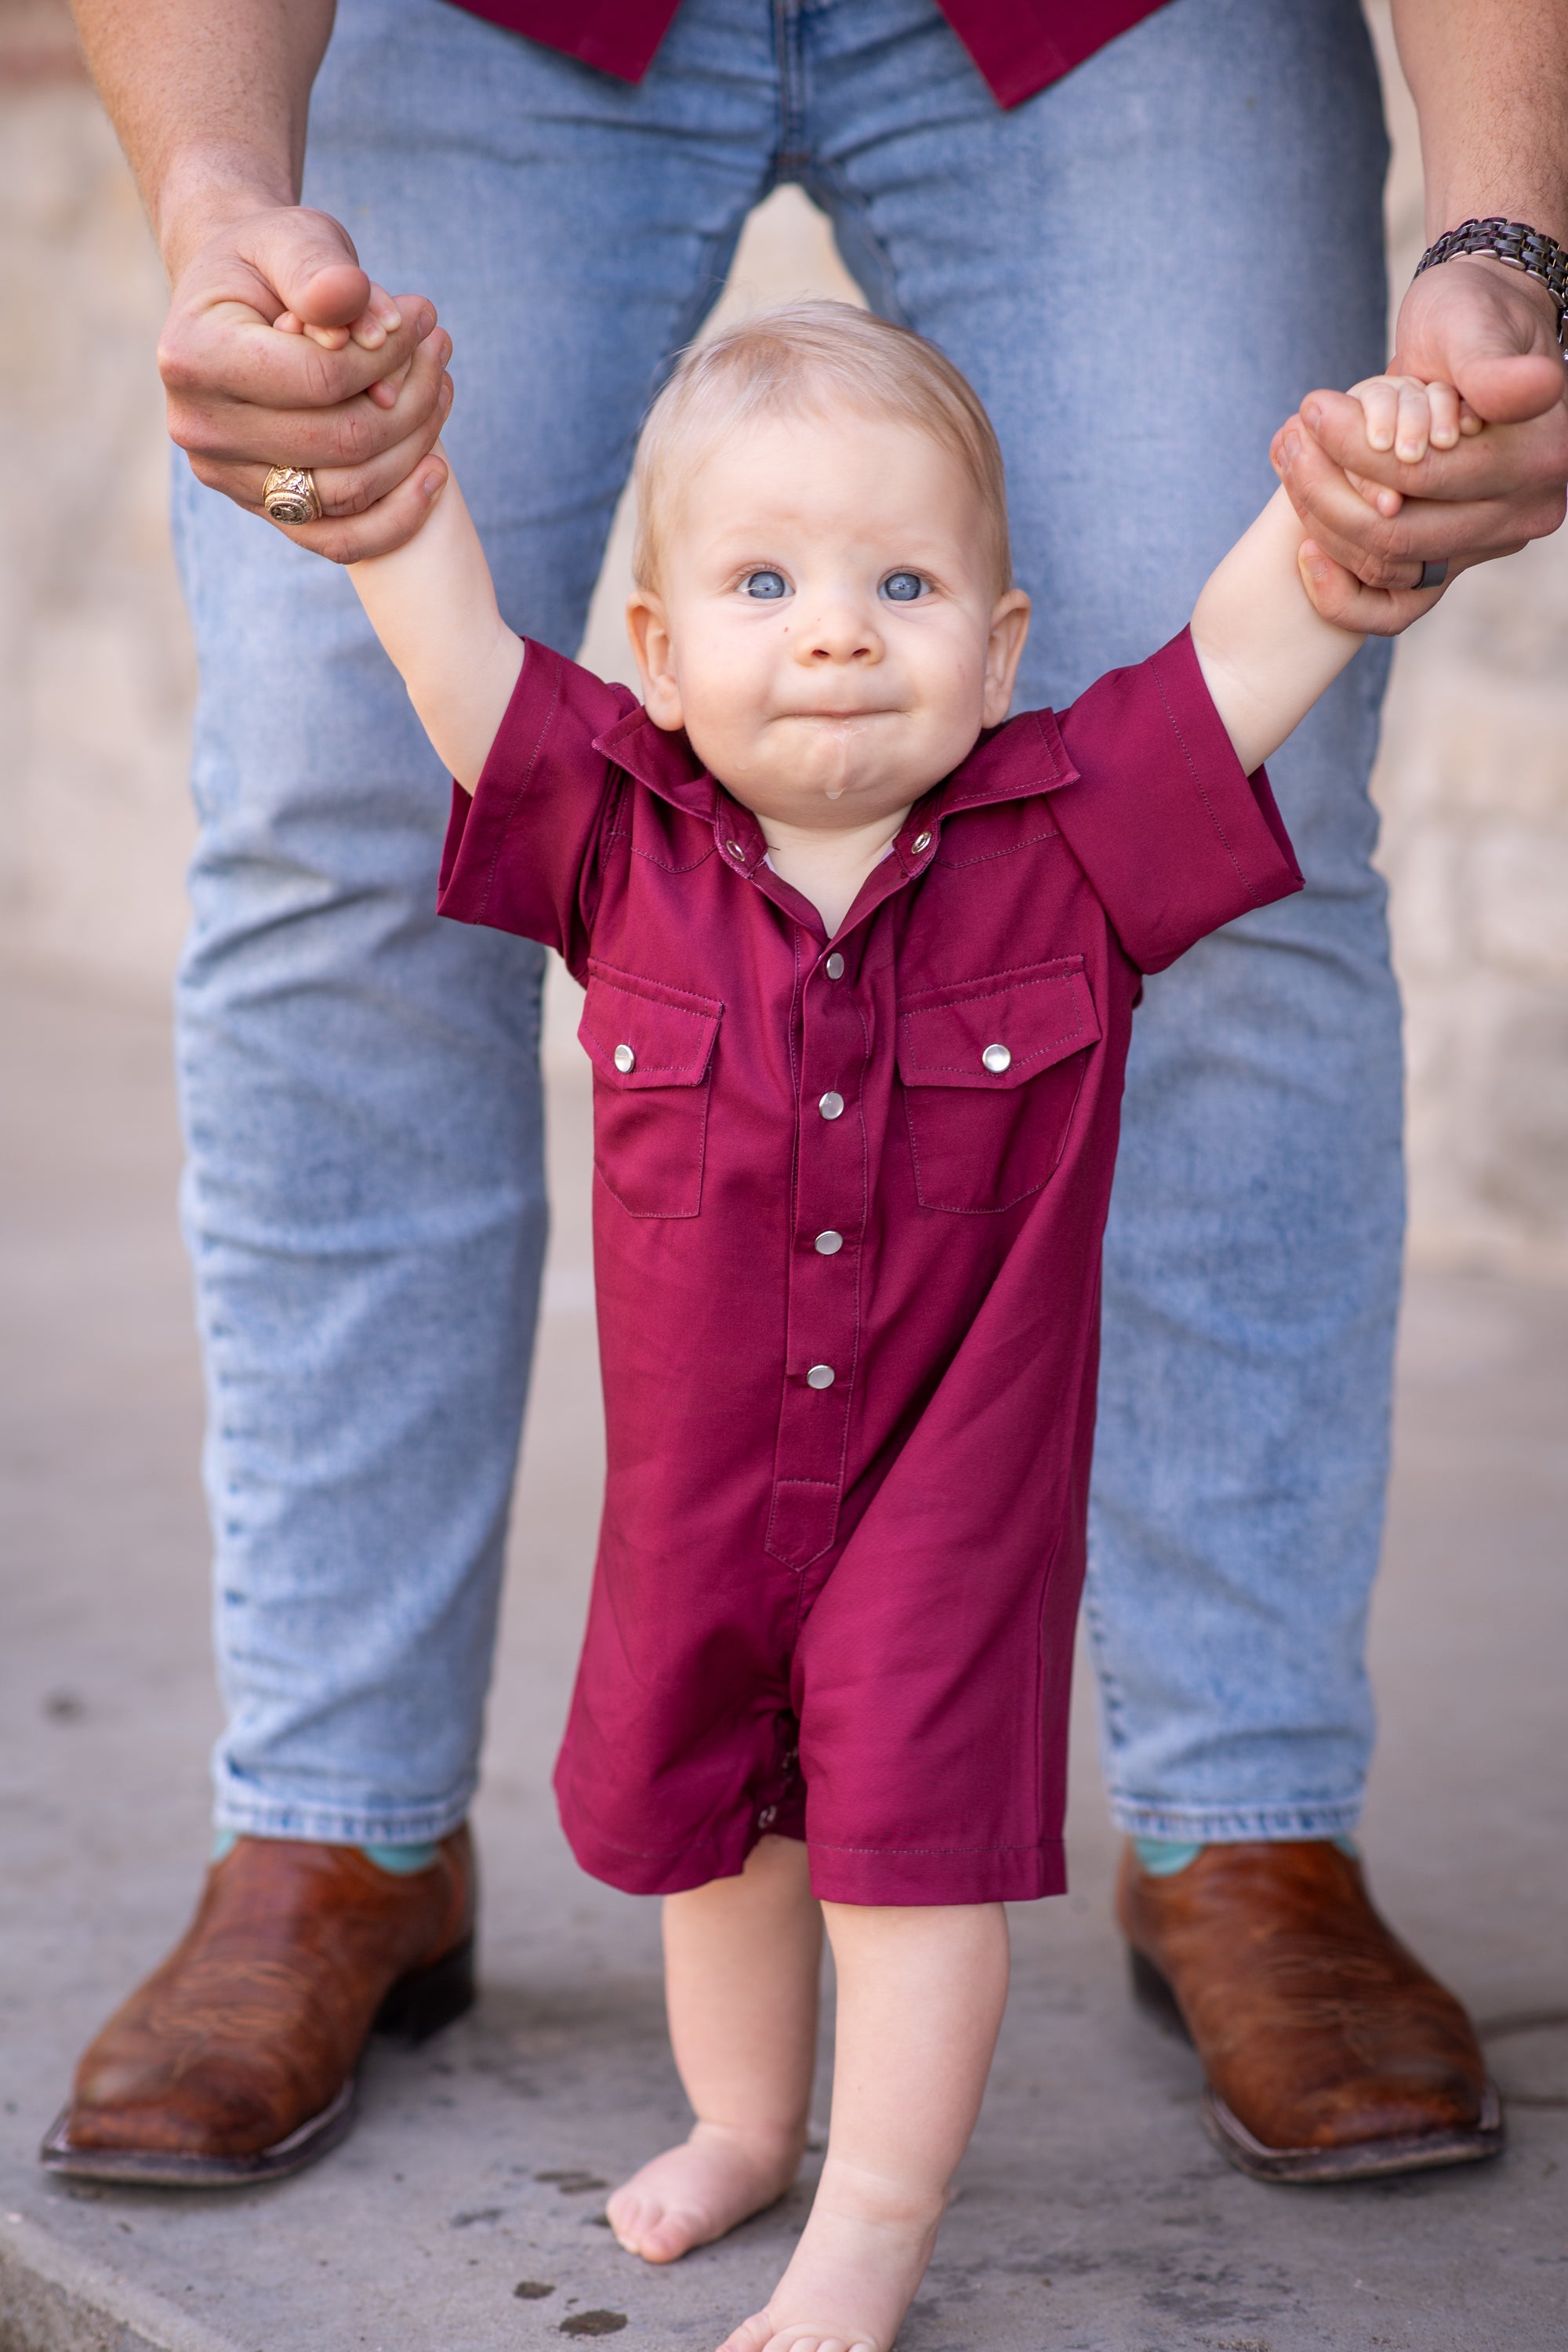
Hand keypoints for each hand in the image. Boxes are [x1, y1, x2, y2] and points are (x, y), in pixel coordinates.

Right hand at [158, 202, 454, 561]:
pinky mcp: (264, 508)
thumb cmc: (267, 263)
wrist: (236, 302)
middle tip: (441, 346)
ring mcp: (229, 479)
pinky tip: (437, 471)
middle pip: (343, 440)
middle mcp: (200, 428)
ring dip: (415, 443)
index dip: (388, 352)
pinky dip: (398, 516)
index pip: (320, 378)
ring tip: (442, 385)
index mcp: (194, 357)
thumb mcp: (290, 239)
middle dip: (410, 395)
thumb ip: (318, 267)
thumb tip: (350, 299)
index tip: (423, 315)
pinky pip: (339, 540)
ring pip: (351, 491)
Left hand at [1274, 252, 1567, 630]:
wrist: (1469, 339)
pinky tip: (1304, 551)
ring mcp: (1486, 545)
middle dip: (1328, 491)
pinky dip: (1341, 591)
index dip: (1357, 450)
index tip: (1312, 409)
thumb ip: (1495, 369)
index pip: (1427, 477)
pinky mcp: (1450, 562)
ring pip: (1388, 568)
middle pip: (1401, 534)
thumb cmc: (1471, 318)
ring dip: (1324, 525)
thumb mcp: (1476, 328)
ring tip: (1289, 466)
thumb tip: (1537, 386)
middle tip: (1287, 442)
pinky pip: (1392, 609)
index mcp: (1537, 458)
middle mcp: (1522, 513)